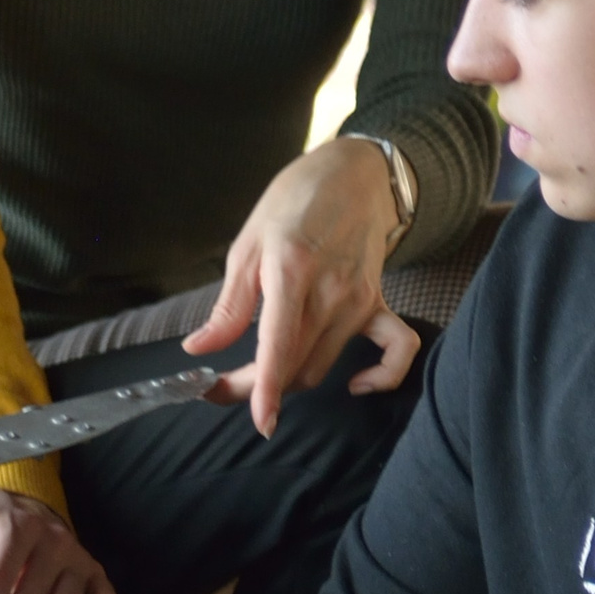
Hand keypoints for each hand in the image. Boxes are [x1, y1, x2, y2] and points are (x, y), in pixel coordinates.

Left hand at [181, 137, 421, 437]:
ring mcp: (360, 298)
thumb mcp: (247, 244)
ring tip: (257, 375)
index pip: (280, 344)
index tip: (259, 420)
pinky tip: (355, 385)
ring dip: (291, 381)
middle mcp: (331, 290)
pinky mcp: (379, 302)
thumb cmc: (293, 202)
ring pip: (323, 365)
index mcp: (291, 269)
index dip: (266, 388)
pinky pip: (396, 350)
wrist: (353, 173)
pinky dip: (381, 377)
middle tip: (220, 386)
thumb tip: (198, 349)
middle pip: (296, 365)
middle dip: (258, 386)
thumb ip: (228, 306)